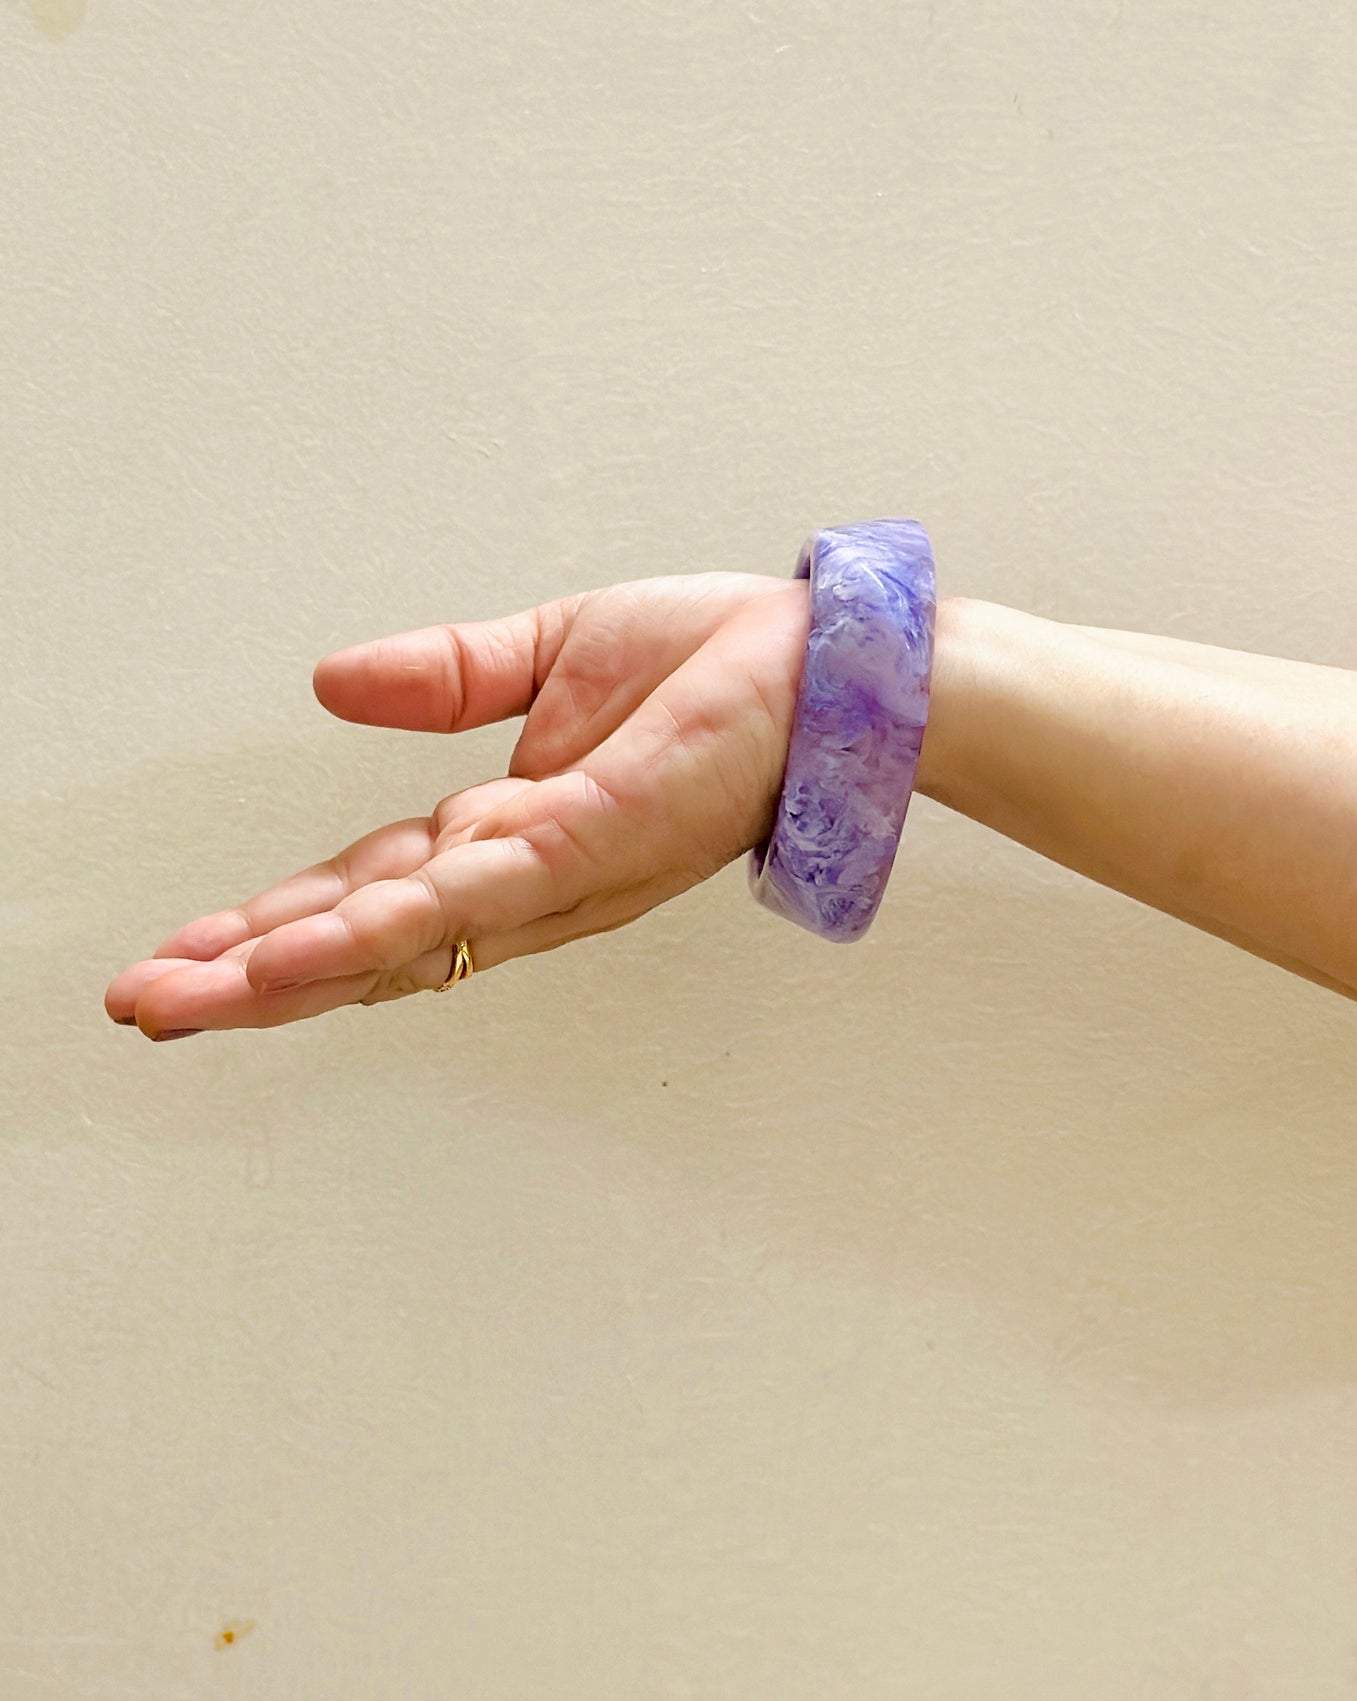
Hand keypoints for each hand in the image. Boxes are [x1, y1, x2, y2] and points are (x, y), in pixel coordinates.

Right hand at [104, 571, 810, 1038]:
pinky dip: (378, 929)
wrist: (829, 664)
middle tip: (144, 1006)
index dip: (274, 924)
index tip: (190, 953)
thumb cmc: (721, 667)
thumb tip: (332, 684)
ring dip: (283, 973)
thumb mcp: (552, 655)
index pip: (367, 890)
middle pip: (365, 937)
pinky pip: (468, 896)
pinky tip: (298, 956)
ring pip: (399, 938)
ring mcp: (555, 869)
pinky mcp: (593, 839)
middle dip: (250, 976)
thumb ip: (445, 678)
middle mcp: (523, 875)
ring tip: (182, 1003)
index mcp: (507, 832)